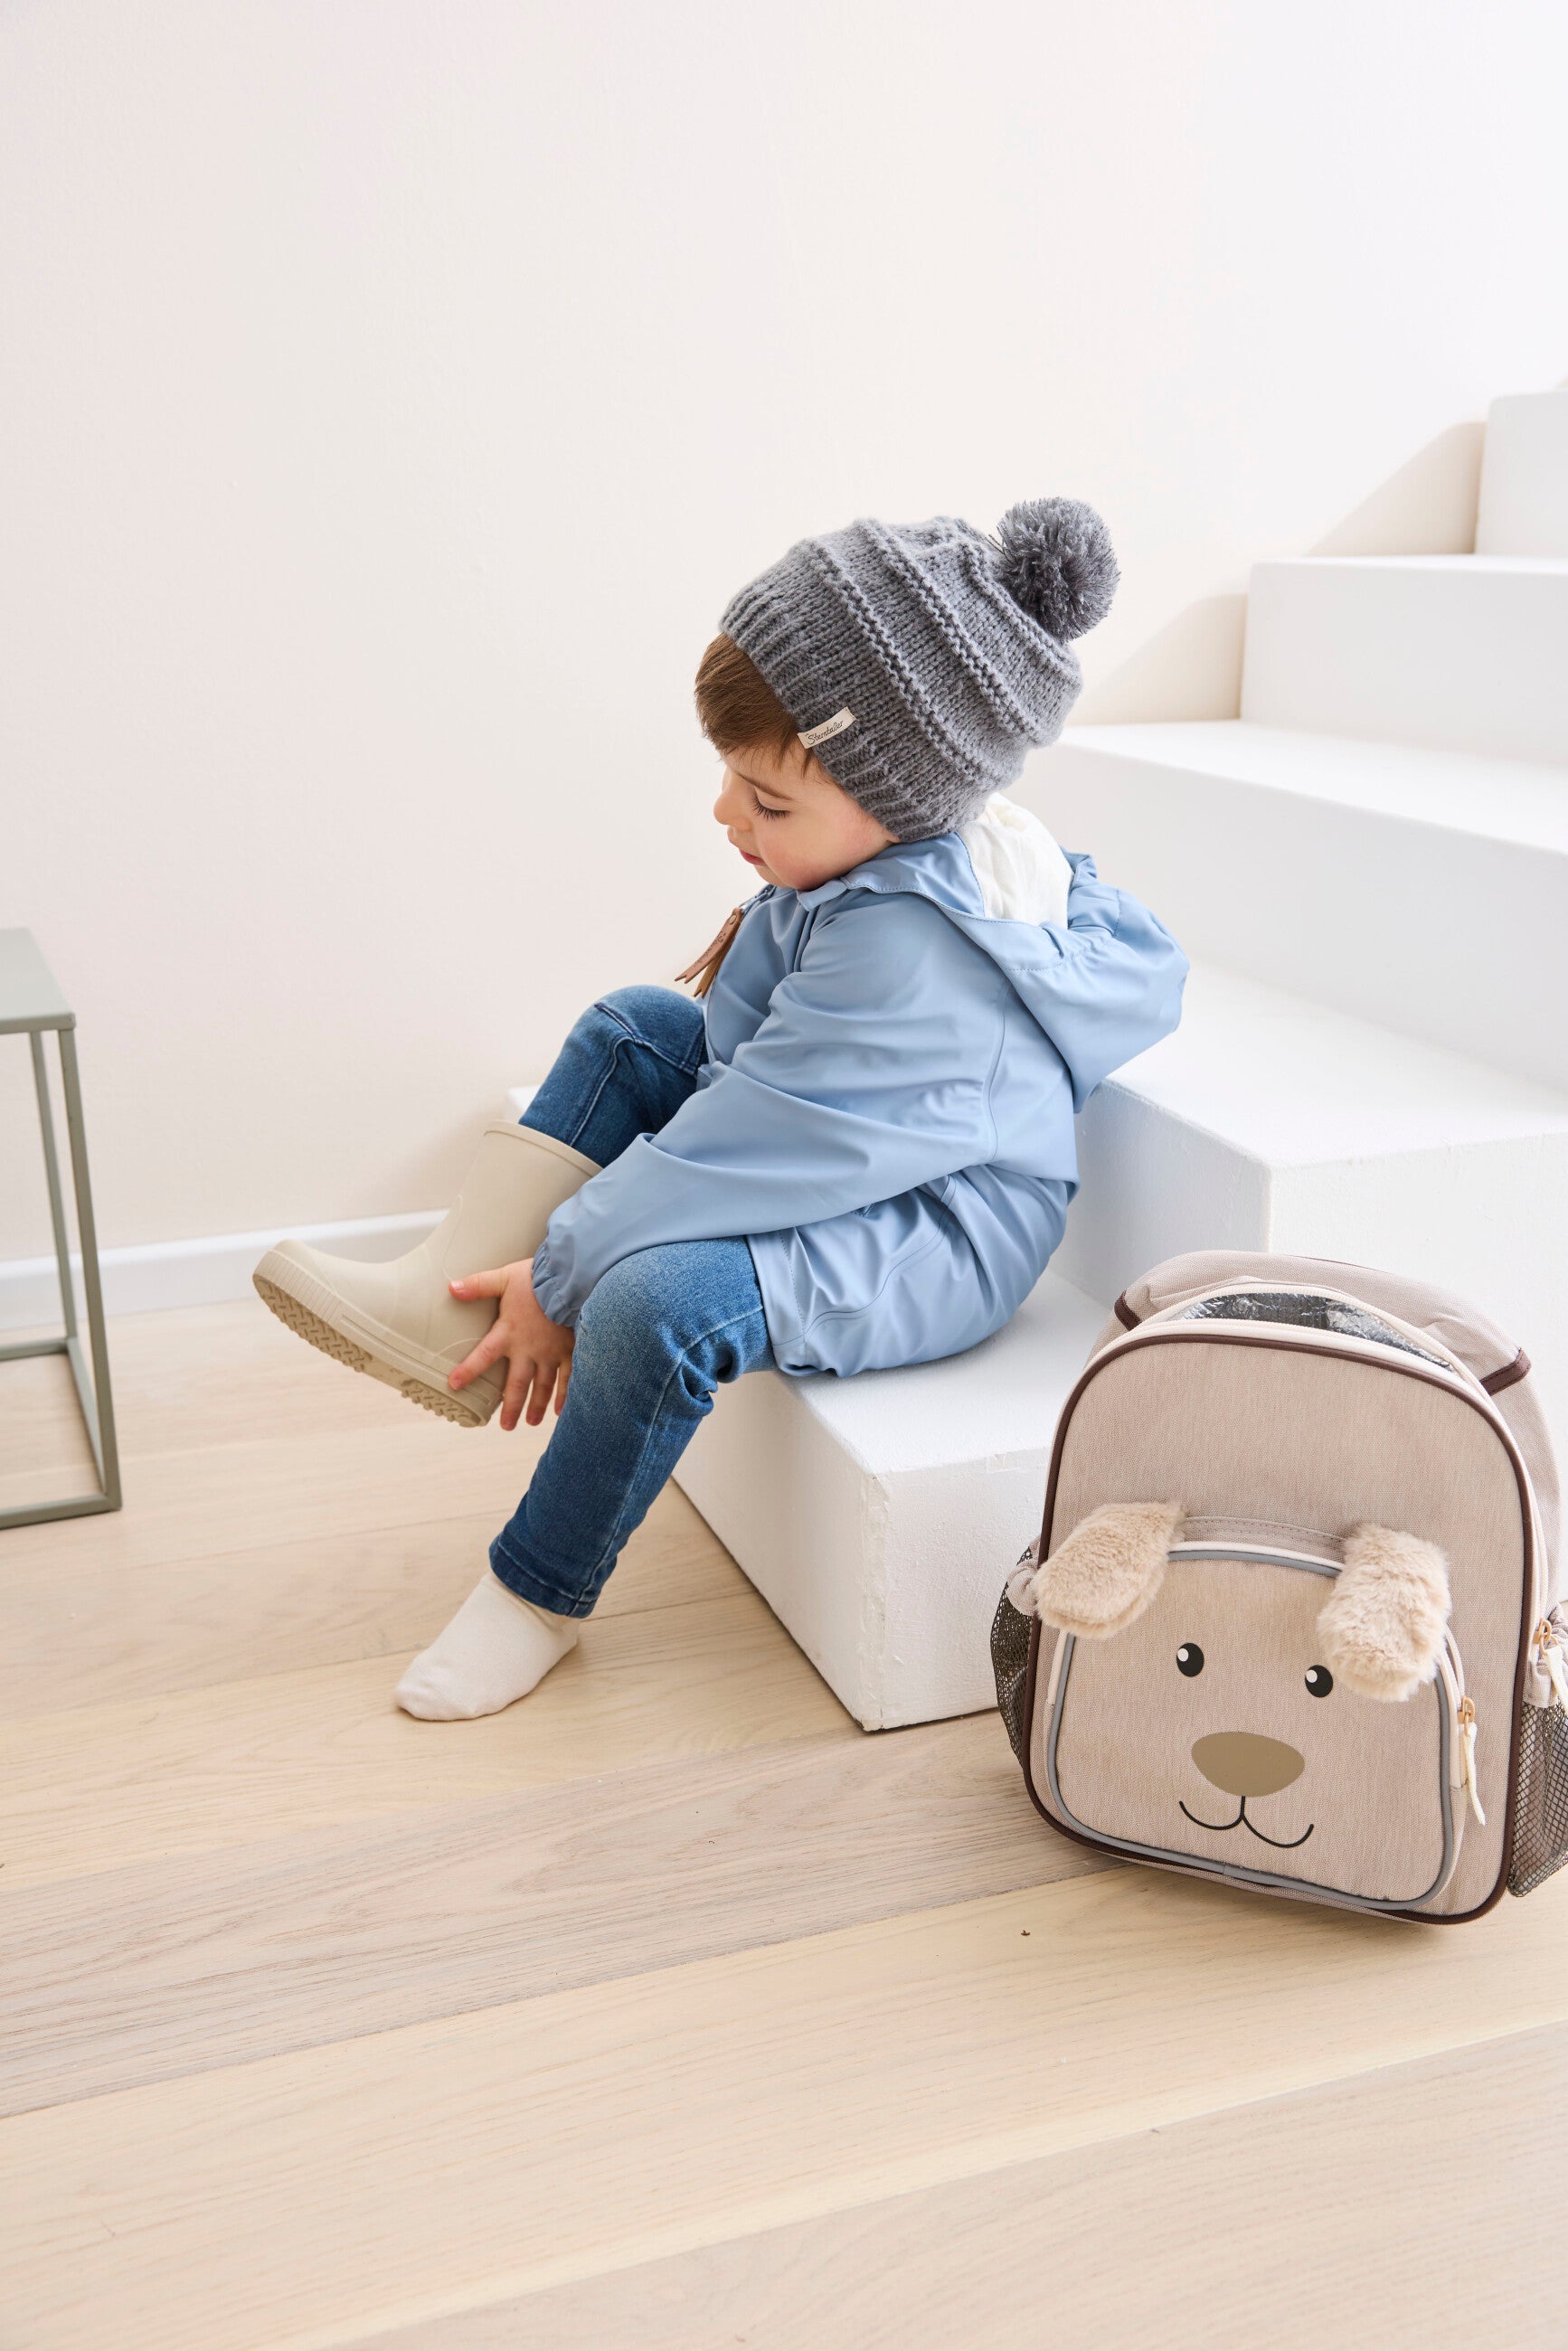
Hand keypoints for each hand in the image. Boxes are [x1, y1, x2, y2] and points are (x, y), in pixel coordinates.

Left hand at [447, 1259, 573, 1431]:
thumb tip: (451, 1288)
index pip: (483, 1356)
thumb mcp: (504, 1278)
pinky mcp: (570, 1351)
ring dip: (535, 1406)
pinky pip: (567, 1378)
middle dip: (511, 1407)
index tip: (454, 1385)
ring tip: (530, 1423)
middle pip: (516, 1384)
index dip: (468, 1371)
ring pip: (542, 1386)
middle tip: (506, 1426)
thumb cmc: (536, 1277)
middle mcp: (528, 1349)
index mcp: (508, 1333)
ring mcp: (551, 1353)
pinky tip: (560, 1411)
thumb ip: (479, 1285)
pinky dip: (564, 1395)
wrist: (571, 1278)